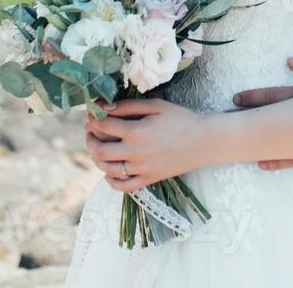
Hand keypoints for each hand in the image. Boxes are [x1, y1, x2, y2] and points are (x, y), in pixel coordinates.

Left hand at [84, 98, 217, 193]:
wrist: (203, 141)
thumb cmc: (180, 119)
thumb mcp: (155, 105)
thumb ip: (128, 106)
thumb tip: (104, 107)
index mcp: (136, 132)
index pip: (102, 126)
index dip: (93, 117)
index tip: (93, 113)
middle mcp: (135, 153)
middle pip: (98, 150)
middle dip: (89, 137)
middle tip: (91, 130)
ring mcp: (140, 170)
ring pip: (106, 169)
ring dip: (96, 157)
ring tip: (98, 146)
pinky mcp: (148, 180)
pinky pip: (122, 187)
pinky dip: (111, 180)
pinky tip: (110, 169)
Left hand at [230, 54, 292, 171]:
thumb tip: (290, 60)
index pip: (276, 96)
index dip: (255, 97)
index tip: (236, 98)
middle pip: (272, 119)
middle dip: (250, 119)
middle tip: (227, 120)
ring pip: (281, 142)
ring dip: (260, 142)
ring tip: (239, 145)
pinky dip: (281, 161)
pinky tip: (263, 164)